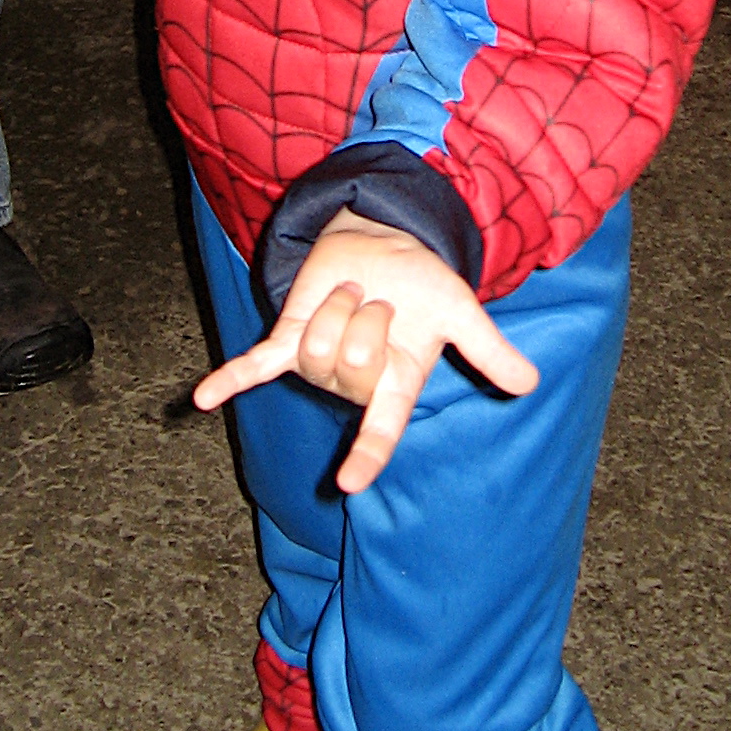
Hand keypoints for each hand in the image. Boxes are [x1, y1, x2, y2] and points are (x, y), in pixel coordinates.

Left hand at [193, 209, 538, 491]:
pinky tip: (201, 400)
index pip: (382, 431)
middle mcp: (353, 384)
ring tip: (352, 294)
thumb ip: (488, 349)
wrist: (384, 248)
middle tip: (380, 301)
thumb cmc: (423, 288)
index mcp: (396, 386)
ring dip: (338, 304)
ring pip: (315, 347)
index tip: (349, 482)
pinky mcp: (287, 338)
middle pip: (350, 363)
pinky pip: (255, 367)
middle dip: (368, 318)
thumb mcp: (459, 313)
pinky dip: (228, 382)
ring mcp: (316, 362)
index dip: (366, 456)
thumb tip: (529, 384)